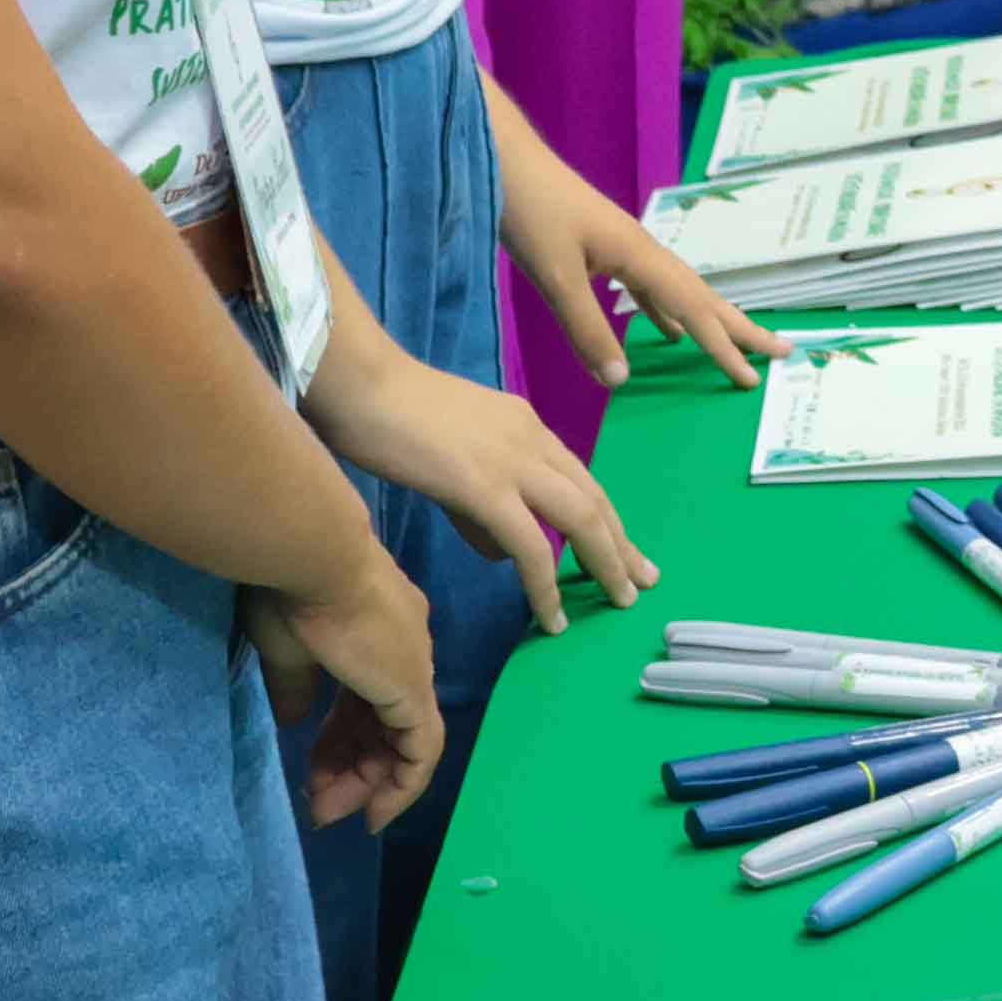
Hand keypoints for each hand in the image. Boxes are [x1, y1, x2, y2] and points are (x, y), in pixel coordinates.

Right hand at [245, 550, 445, 828]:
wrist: (313, 554)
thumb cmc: (291, 588)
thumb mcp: (286, 646)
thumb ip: (295, 685)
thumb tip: (293, 721)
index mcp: (379, 626)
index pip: (367, 693)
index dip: (342, 735)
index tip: (313, 767)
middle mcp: (406, 646)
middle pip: (387, 721)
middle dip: (351, 767)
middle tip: (317, 801)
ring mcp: (414, 667)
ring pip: (403, 741)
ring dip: (366, 782)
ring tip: (326, 811)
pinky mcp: (412, 689)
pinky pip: (420, 752)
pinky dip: (400, 786)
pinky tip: (372, 813)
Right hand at [309, 345, 656, 639]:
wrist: (359, 384)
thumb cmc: (388, 416)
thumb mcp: (450, 458)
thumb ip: (479, 504)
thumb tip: (502, 553)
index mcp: (525, 426)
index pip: (580, 479)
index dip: (607, 518)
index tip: (627, 550)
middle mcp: (531, 440)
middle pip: (593, 500)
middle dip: (622, 545)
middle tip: (643, 583)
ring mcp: (512, 461)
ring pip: (579, 519)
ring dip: (604, 563)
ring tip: (619, 600)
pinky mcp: (485, 486)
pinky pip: (530, 545)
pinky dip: (546, 585)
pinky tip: (551, 616)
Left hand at [504, 147, 781, 390]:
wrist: (504, 159)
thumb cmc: (529, 211)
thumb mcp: (553, 276)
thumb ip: (586, 329)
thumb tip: (622, 381)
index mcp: (639, 255)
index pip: (694, 309)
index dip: (723, 346)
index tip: (752, 378)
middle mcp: (644, 250)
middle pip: (704, 296)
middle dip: (742, 327)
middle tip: (782, 352)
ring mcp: (626, 247)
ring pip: (682, 291)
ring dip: (711, 319)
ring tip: (737, 342)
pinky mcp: (606, 248)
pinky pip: (653, 289)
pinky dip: (669, 312)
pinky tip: (667, 331)